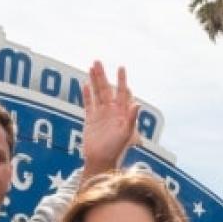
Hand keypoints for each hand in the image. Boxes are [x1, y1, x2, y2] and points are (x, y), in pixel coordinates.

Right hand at [81, 60, 139, 174]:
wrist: (101, 161)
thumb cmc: (116, 150)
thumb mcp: (126, 133)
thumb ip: (132, 118)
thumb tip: (138, 104)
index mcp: (122, 113)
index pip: (123, 92)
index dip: (122, 80)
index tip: (121, 68)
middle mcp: (112, 111)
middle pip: (107, 89)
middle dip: (103, 75)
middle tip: (98, 61)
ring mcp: (101, 115)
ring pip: (97, 93)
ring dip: (94, 80)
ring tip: (90, 67)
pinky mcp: (90, 120)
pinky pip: (88, 104)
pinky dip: (86, 95)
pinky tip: (85, 84)